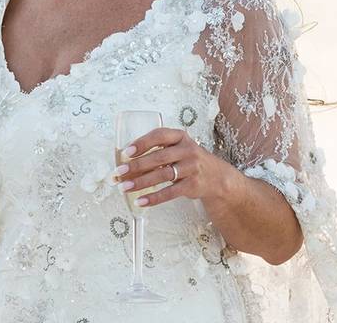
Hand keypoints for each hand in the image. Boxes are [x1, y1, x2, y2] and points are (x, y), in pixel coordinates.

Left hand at [113, 128, 229, 207]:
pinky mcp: (192, 185)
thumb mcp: (178, 149)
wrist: (216, 176)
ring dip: (141, 182)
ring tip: (125, 187)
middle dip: (137, 165)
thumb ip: (157, 152)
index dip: (143, 142)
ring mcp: (192, 168)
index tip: (127, 151)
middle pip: (159, 157)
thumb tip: (126, 164)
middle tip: (120, 172)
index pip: (160, 135)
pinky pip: (170, 192)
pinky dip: (154, 198)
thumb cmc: (189, 160)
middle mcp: (188, 150)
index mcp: (181, 137)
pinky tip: (141, 200)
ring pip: (163, 175)